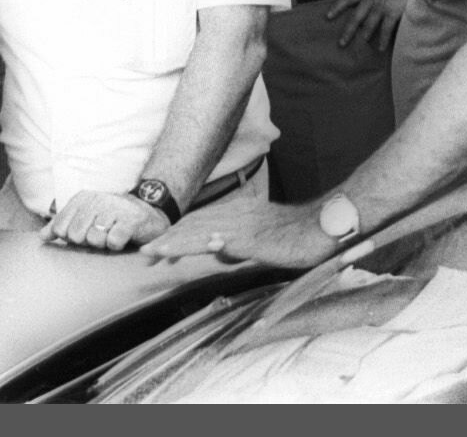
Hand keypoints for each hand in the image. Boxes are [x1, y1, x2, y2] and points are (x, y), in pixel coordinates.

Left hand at [42, 189, 169, 251]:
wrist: (147, 214)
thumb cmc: (112, 219)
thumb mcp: (85, 218)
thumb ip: (61, 226)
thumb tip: (42, 237)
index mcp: (83, 198)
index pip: (61, 228)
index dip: (71, 238)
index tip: (85, 232)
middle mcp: (97, 199)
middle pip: (76, 235)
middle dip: (87, 242)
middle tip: (101, 234)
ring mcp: (115, 207)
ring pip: (94, 239)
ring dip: (104, 244)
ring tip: (112, 234)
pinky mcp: (131, 220)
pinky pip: (113, 242)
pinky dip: (117, 245)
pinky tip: (123, 238)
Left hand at [142, 198, 339, 268]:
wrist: (322, 226)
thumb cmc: (294, 234)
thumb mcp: (260, 239)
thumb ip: (238, 242)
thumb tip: (220, 251)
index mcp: (236, 215)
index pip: (199, 223)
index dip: (177, 234)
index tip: (156, 246)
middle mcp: (236, 215)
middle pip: (195, 225)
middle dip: (169, 238)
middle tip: (144, 250)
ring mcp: (243, 225)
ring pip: (203, 231)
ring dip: (177, 241)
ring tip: (155, 250)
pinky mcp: (254, 237)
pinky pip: (225, 240)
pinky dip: (206, 243)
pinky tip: (194, 247)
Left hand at [325, 0, 411, 50]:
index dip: (337, 7)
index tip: (328, 16)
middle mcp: (370, 0)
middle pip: (355, 17)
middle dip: (348, 31)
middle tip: (341, 43)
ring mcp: (380, 8)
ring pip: (368, 25)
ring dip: (364, 36)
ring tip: (361, 44)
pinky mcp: (392, 13)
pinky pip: (385, 30)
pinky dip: (383, 40)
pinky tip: (381, 48)